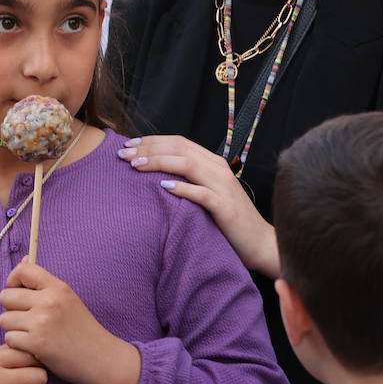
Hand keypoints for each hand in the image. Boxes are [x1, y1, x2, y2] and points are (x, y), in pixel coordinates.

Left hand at [0, 261, 139, 383]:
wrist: (101, 358)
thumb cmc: (82, 329)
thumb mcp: (67, 298)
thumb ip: (43, 281)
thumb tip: (24, 258)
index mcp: (57, 287)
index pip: (23, 270)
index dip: (13, 280)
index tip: (18, 292)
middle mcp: (48, 302)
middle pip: (5, 296)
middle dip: (10, 308)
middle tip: (24, 318)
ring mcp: (41, 323)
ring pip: (4, 319)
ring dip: (13, 328)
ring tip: (30, 333)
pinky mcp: (36, 344)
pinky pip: (9, 339)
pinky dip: (17, 345)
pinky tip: (32, 347)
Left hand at [118, 135, 278, 278]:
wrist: (259, 243)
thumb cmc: (226, 218)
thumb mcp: (206, 191)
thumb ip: (187, 178)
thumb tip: (153, 173)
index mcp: (213, 162)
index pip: (179, 142)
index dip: (152, 141)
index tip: (128, 146)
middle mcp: (219, 169)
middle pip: (180, 148)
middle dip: (149, 148)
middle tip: (123, 155)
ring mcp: (223, 187)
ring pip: (188, 164)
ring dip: (159, 162)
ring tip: (136, 166)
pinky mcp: (226, 207)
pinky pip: (201, 193)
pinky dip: (182, 188)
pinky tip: (163, 187)